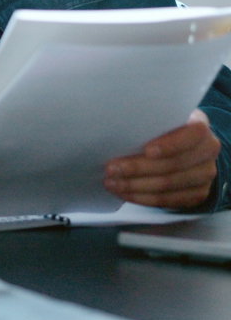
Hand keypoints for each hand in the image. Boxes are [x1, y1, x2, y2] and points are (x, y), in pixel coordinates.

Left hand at [104, 109, 220, 208]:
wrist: (187, 147)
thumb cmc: (164, 129)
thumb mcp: (160, 118)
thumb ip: (148, 122)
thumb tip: (114, 127)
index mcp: (199, 126)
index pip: (191, 135)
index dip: (169, 144)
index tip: (146, 150)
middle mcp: (208, 150)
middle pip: (173, 164)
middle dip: (137, 168)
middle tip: (110, 169)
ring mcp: (205, 175)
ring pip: (168, 185)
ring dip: (135, 186)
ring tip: (111, 183)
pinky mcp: (198, 194)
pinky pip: (168, 200)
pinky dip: (143, 198)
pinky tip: (124, 193)